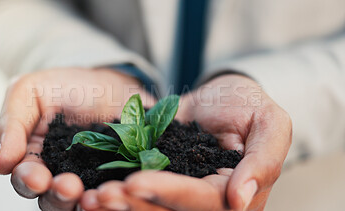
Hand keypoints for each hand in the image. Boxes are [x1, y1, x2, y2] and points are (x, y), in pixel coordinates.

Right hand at [0, 67, 155, 210]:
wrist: (104, 82)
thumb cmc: (62, 85)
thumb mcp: (27, 92)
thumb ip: (11, 125)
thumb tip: (1, 164)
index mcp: (31, 157)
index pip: (24, 177)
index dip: (28, 180)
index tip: (38, 178)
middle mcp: (57, 173)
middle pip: (50, 198)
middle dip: (57, 195)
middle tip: (68, 187)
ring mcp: (87, 177)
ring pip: (78, 201)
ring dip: (81, 201)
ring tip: (90, 195)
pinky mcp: (112, 176)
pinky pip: (109, 191)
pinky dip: (110, 194)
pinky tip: (113, 191)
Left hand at [84, 74, 291, 210]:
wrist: (221, 96)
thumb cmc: (249, 106)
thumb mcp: (270, 124)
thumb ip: (264, 160)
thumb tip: (241, 200)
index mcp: (233, 195)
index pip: (200, 201)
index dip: (168, 193)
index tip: (134, 182)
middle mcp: (204, 202)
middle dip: (134, 205)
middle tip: (100, 196)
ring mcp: (179, 193)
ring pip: (149, 207)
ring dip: (119, 206)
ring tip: (88, 198)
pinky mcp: (159, 181)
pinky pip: (137, 192)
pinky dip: (116, 194)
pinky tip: (89, 191)